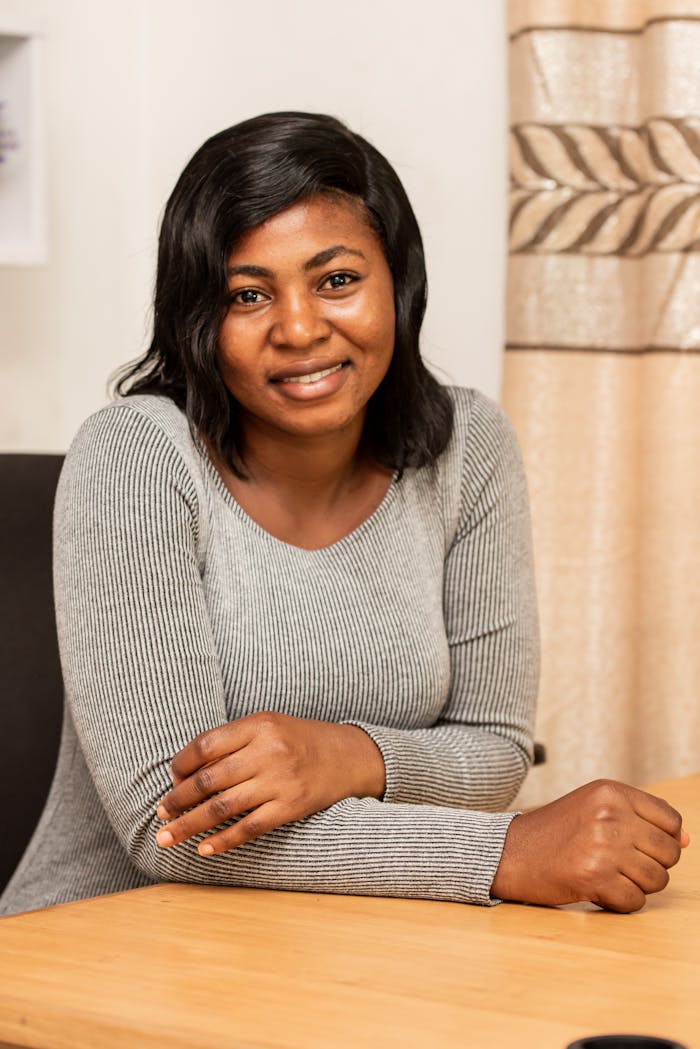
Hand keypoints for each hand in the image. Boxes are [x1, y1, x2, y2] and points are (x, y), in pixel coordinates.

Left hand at [155, 712, 385, 854]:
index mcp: (258, 725)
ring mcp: (280, 781)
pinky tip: (204, 849)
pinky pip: (249, 828)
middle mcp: (268, 752)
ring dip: (189, 825)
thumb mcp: (268, 727)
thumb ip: (231, 743)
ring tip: (168, 837)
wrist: (348, 756)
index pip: (204, 745)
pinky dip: (223, 841)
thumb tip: (186, 774)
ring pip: (222, 808)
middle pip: (208, 779)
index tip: (172, 780)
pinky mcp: (291, 807)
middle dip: (178, 800)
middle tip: (162, 813)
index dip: (180, 765)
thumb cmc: (299, 741)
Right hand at [491, 779, 688, 911]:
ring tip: (609, 876)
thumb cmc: (553, 832)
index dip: (665, 839)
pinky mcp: (594, 877)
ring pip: (657, 879)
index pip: (671, 819)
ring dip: (637, 885)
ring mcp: (603, 846)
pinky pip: (635, 901)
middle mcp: (610, 815)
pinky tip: (599, 891)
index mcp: (610, 792)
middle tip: (622, 865)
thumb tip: (687, 839)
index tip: (641, 847)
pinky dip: (620, 902)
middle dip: (652, 865)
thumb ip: (638, 818)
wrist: (507, 852)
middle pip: (669, 852)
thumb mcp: (593, 808)